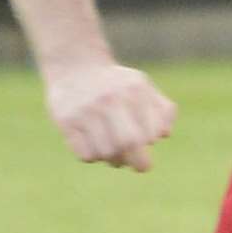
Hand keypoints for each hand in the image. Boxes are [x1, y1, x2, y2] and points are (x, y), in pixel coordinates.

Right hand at [45, 62, 176, 171]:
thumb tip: (164, 134)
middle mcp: (110, 99)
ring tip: (116, 151)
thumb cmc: (115, 83)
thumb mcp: (141, 85)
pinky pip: (85, 155)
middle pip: (127, 143)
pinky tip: (95, 144)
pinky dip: (93, 156)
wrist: (75, 65)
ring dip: (114, 159)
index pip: (148, 131)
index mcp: (133, 90)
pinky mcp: (67, 122)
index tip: (147, 145)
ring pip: (106, 153)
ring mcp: (87, 111)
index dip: (149, 143)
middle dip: (138, 161)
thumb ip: (161, 108)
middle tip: (141, 167)